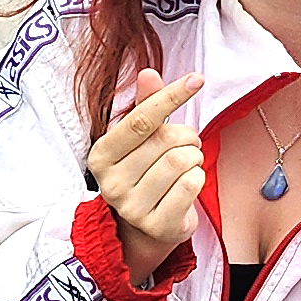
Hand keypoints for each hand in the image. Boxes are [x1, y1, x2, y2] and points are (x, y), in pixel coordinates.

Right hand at [87, 68, 205, 282]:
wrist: (145, 227)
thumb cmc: (144, 174)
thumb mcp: (140, 139)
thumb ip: (146, 106)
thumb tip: (148, 72)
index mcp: (101, 155)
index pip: (141, 119)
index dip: (171, 96)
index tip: (196, 79)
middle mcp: (110, 182)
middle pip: (166, 141)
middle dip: (187, 138)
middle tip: (187, 145)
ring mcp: (131, 207)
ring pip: (180, 162)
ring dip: (194, 158)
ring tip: (188, 164)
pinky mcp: (156, 225)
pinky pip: (190, 186)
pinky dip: (198, 178)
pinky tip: (189, 183)